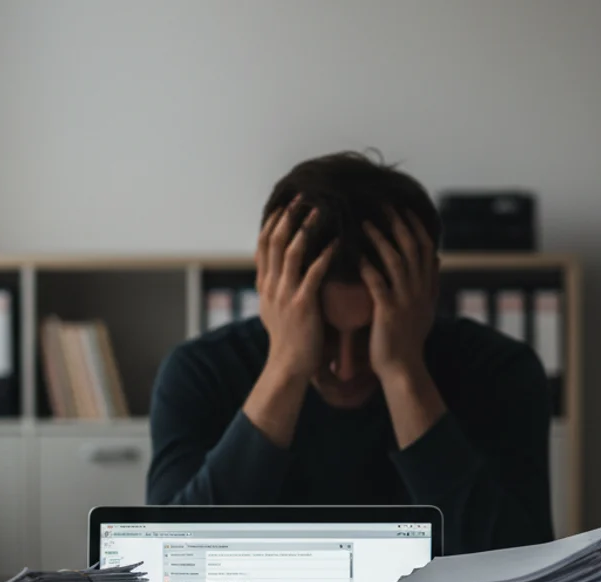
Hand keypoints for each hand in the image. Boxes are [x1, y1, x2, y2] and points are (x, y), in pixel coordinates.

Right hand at [256, 196, 334, 380]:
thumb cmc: (288, 340)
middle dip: (288, 216)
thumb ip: (276, 288)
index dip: (273, 222)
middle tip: (302, 196)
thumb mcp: (273, 310)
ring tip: (320, 210)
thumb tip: (278, 270)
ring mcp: (285, 294)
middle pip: (275, 241)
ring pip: (291, 252)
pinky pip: (313, 273)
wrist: (288, 367)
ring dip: (305, 228)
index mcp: (265, 285)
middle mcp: (272, 285)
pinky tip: (337, 243)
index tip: (284, 203)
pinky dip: (325, 255)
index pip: (263, 245)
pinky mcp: (302, 304)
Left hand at [360, 209, 438, 382]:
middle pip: (411, 248)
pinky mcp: (387, 312)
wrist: (404, 369)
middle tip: (384, 205)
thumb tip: (438, 257)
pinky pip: (378, 285)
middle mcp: (418, 290)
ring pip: (395, 261)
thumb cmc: (409, 339)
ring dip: (380, 239)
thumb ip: (431, 282)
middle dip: (398, 224)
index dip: (415, 226)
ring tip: (365, 223)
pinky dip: (369, 268)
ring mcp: (404, 300)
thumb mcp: (426, 308)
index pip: (425, 247)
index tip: (403, 209)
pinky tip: (357, 256)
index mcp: (426, 287)